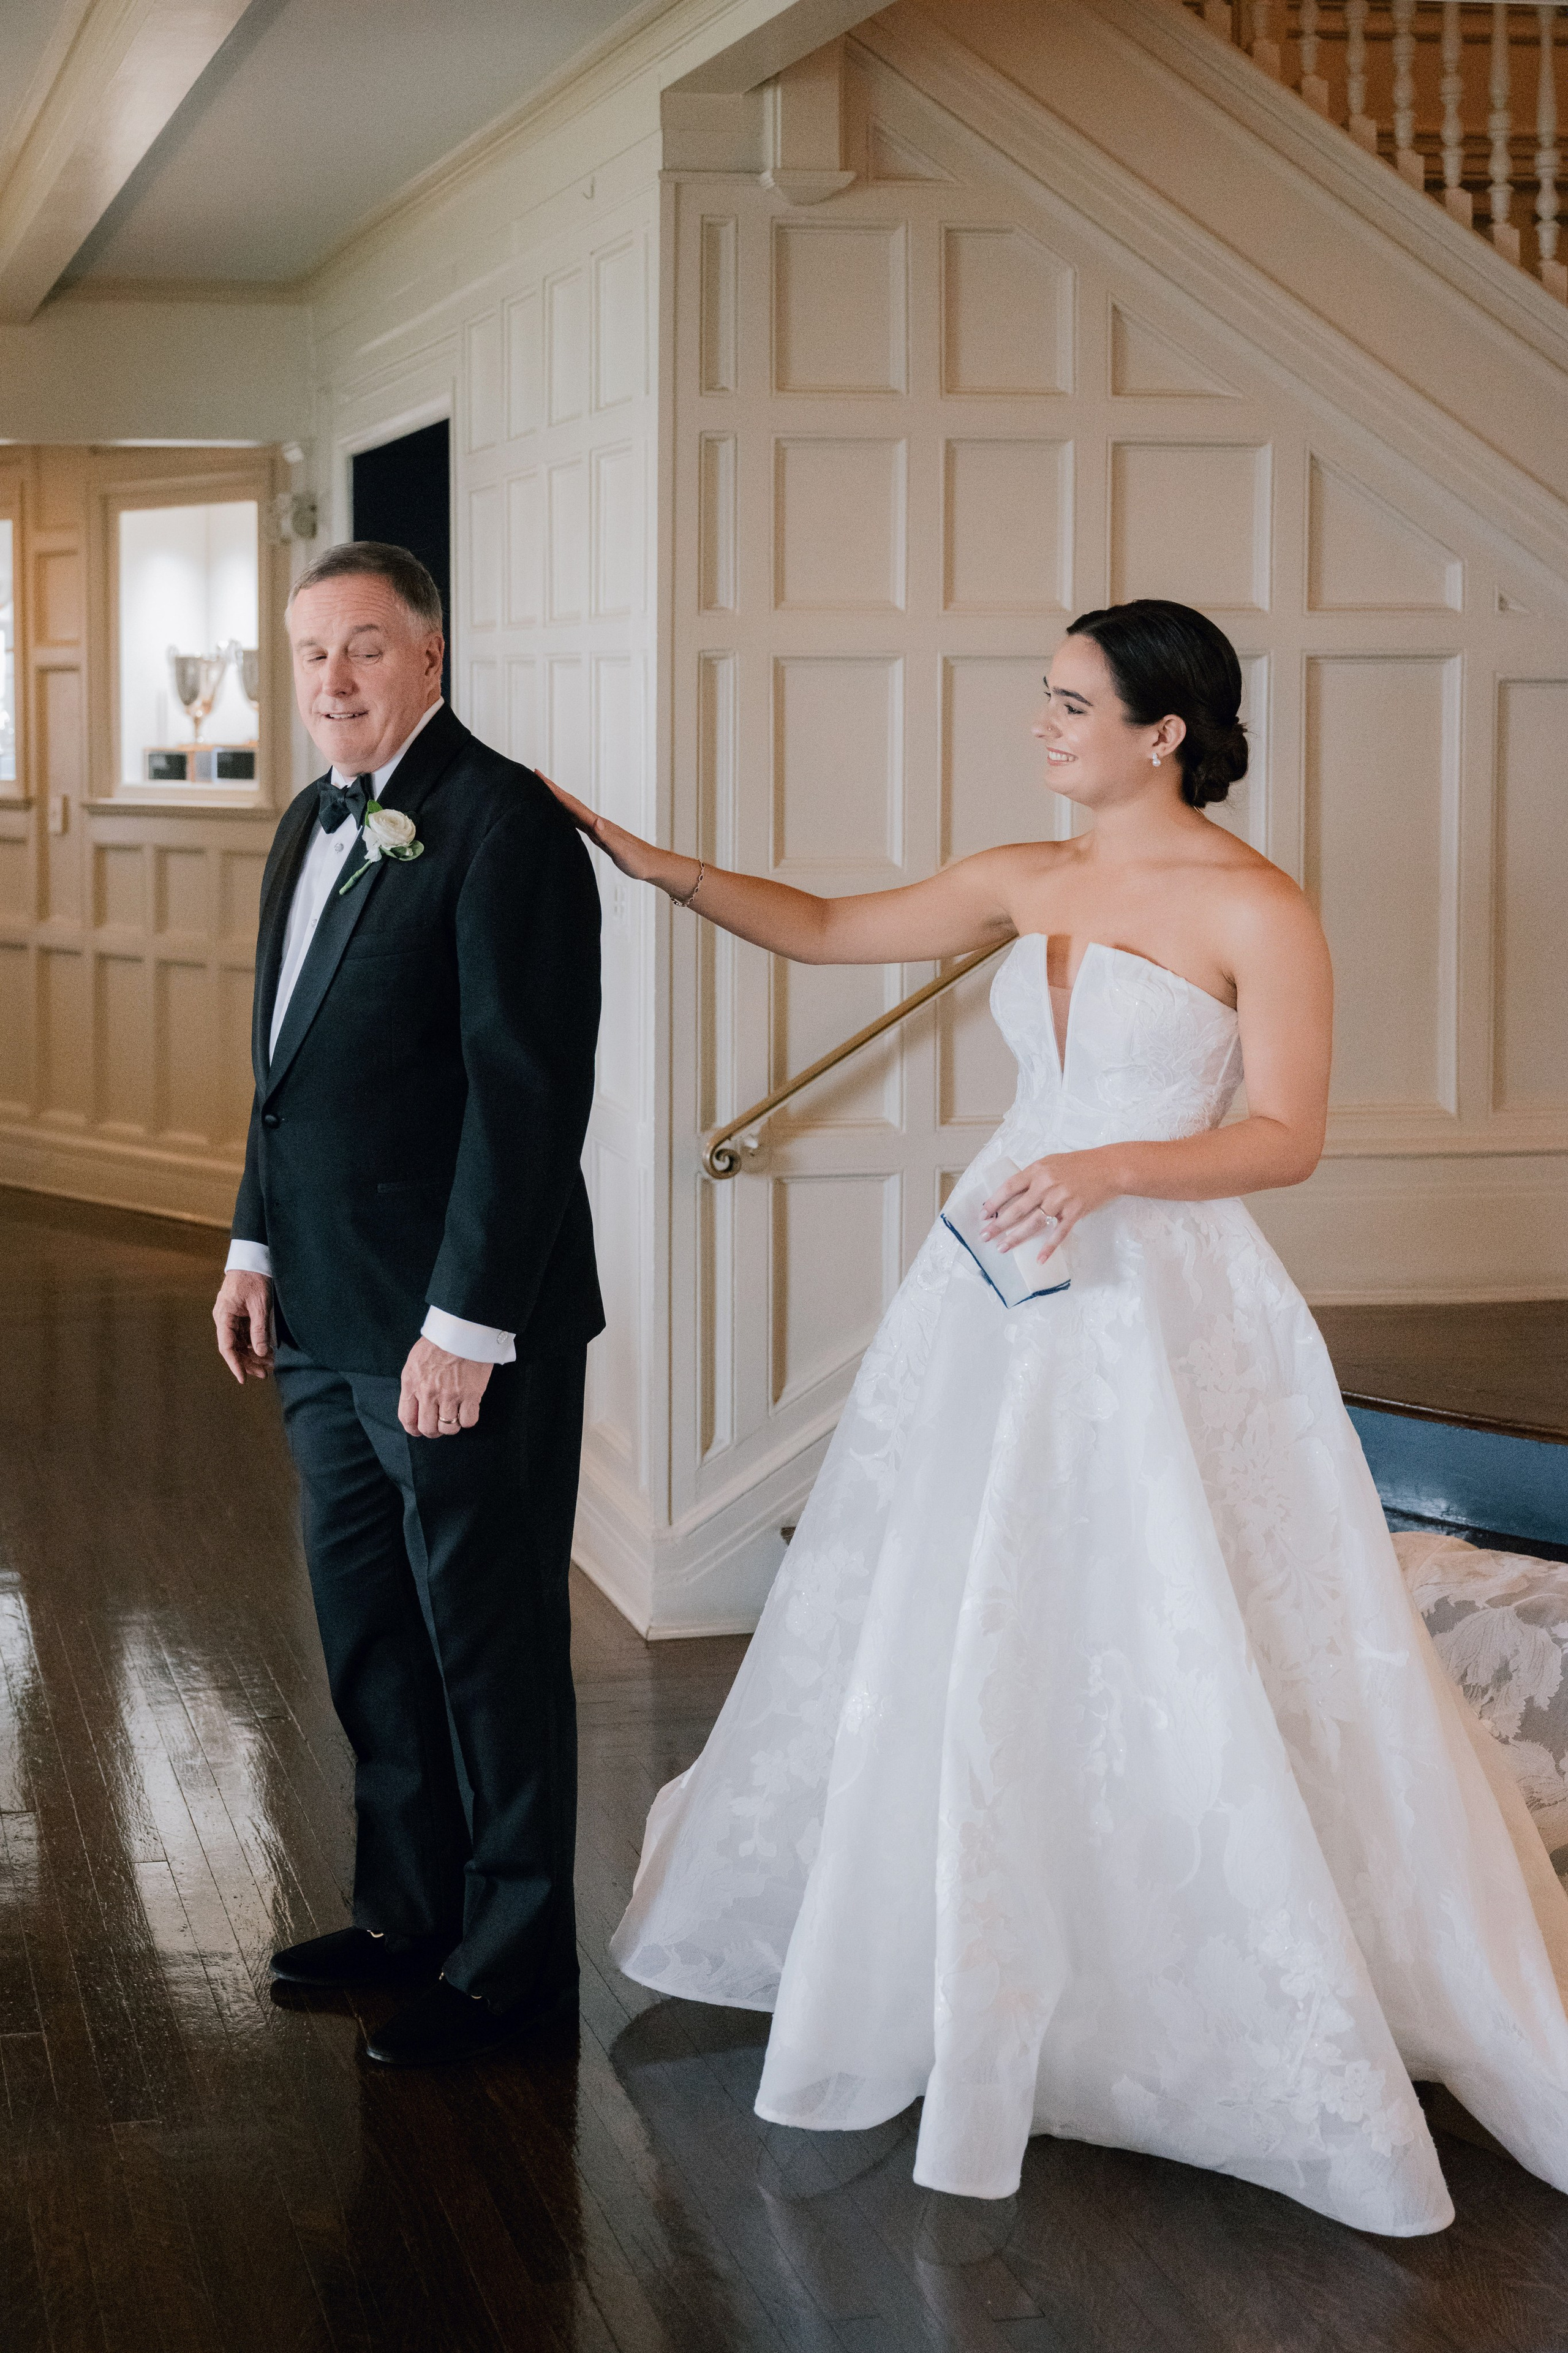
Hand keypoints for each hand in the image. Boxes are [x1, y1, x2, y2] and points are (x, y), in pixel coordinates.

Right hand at [214, 1270, 273, 1382]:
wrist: (253, 1259)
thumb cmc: (254, 1278)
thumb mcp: (260, 1305)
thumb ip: (259, 1329)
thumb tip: (261, 1352)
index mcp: (224, 1316)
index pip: (227, 1347)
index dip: (235, 1364)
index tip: (243, 1379)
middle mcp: (224, 1319)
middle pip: (234, 1347)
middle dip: (248, 1362)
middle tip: (264, 1374)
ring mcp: (231, 1317)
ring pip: (240, 1343)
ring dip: (253, 1355)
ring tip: (269, 1366)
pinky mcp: (239, 1315)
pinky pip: (245, 1334)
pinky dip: (255, 1344)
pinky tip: (267, 1353)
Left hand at [398, 1337, 492, 1437]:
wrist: (463, 1329)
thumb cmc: (440, 1342)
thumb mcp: (415, 1360)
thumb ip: (413, 1383)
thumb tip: (415, 1402)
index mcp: (412, 1383)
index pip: (407, 1418)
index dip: (414, 1429)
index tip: (420, 1429)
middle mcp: (428, 1392)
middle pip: (427, 1428)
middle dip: (433, 1431)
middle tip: (440, 1425)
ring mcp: (450, 1394)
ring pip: (448, 1428)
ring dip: (452, 1426)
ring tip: (455, 1415)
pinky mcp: (471, 1394)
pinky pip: (468, 1421)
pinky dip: (468, 1419)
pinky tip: (468, 1410)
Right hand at [539, 772, 664, 886]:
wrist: (651, 864)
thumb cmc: (637, 860)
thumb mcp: (621, 851)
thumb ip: (608, 836)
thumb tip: (595, 821)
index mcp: (598, 824)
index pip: (572, 804)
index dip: (555, 791)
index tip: (540, 776)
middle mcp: (596, 822)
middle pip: (570, 802)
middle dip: (553, 789)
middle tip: (536, 775)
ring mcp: (597, 828)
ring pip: (573, 809)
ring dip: (558, 799)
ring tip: (544, 790)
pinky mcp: (599, 835)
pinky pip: (578, 821)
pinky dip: (567, 814)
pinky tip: (562, 815)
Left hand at [981, 1148, 1121, 1264]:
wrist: (1109, 1168)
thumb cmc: (1078, 1164)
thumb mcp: (1051, 1163)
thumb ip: (1032, 1176)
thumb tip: (1011, 1194)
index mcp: (1038, 1171)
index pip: (1009, 1187)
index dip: (994, 1202)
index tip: (983, 1214)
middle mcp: (1047, 1185)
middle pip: (1017, 1208)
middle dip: (998, 1224)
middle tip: (984, 1236)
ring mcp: (1062, 1200)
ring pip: (1034, 1223)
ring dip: (1016, 1237)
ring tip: (1002, 1247)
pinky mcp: (1075, 1212)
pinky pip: (1059, 1233)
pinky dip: (1049, 1247)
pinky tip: (1039, 1258)